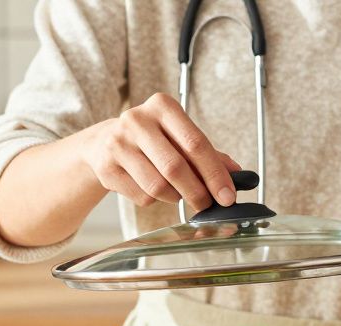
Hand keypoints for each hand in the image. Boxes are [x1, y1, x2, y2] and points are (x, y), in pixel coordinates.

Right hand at [81, 92, 241, 212]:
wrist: (103, 144)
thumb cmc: (151, 141)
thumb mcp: (179, 137)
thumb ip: (208, 154)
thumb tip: (237, 174)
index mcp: (162, 106)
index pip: (196, 143)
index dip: (215, 174)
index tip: (228, 196)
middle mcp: (137, 120)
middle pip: (175, 167)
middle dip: (197, 192)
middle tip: (206, 205)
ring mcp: (117, 143)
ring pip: (157, 187)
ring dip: (174, 197)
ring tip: (176, 191)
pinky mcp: (105, 168)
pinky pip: (142, 196)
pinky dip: (154, 200)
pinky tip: (151, 188)